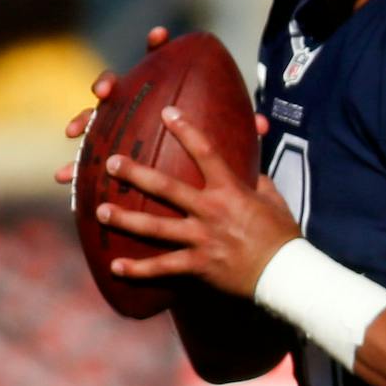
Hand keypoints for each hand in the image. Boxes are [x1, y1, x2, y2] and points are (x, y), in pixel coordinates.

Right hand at [56, 26, 267, 184]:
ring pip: (94, 119)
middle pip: (118, 87)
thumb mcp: (229, 148)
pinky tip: (65, 175)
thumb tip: (262, 125)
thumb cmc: (211, 161)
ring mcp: (119, 129)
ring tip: (75, 131)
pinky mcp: (108, 155)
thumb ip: (243, 133)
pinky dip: (75, 166)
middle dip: (107, 84)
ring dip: (83, 121)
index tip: (161, 34)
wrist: (194, 194)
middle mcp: (137, 107)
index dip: (159, 46)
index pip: (162, 64)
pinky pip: (86, 159)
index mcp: (165, 97)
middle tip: (105, 92)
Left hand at [93, 105, 299, 297]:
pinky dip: (139, 269)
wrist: (286, 273)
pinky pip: (163, 267)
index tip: (167, 112)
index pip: (206, 153)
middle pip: (166, 188)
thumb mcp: (274, 200)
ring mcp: (202, 239)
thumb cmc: (282, 235)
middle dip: (135, 174)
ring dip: (125, 219)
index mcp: (230, 191)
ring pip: (155, 228)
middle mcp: (211, 211)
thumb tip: (248, 164)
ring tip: (100, 211)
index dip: (187, 130)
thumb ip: (256, 180)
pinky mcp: (199, 264)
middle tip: (111, 163)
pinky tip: (116, 266)